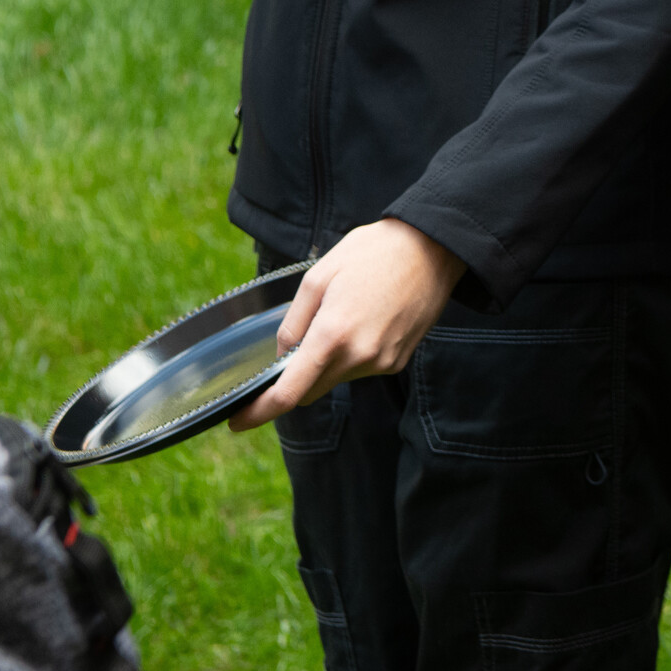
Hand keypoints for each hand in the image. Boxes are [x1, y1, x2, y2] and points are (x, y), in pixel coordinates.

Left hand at [228, 218, 463, 431]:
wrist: (432, 248)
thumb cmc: (372, 253)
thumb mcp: (318, 276)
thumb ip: (293, 322)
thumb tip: (282, 356)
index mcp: (332, 335)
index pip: (289, 393)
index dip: (259, 413)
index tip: (238, 422)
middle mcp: (359, 357)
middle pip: (311, 390)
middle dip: (295, 378)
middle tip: (296, 345)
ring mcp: (382, 362)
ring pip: (337, 379)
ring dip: (327, 362)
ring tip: (344, 315)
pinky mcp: (398, 361)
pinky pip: (361, 369)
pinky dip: (352, 356)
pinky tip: (365, 320)